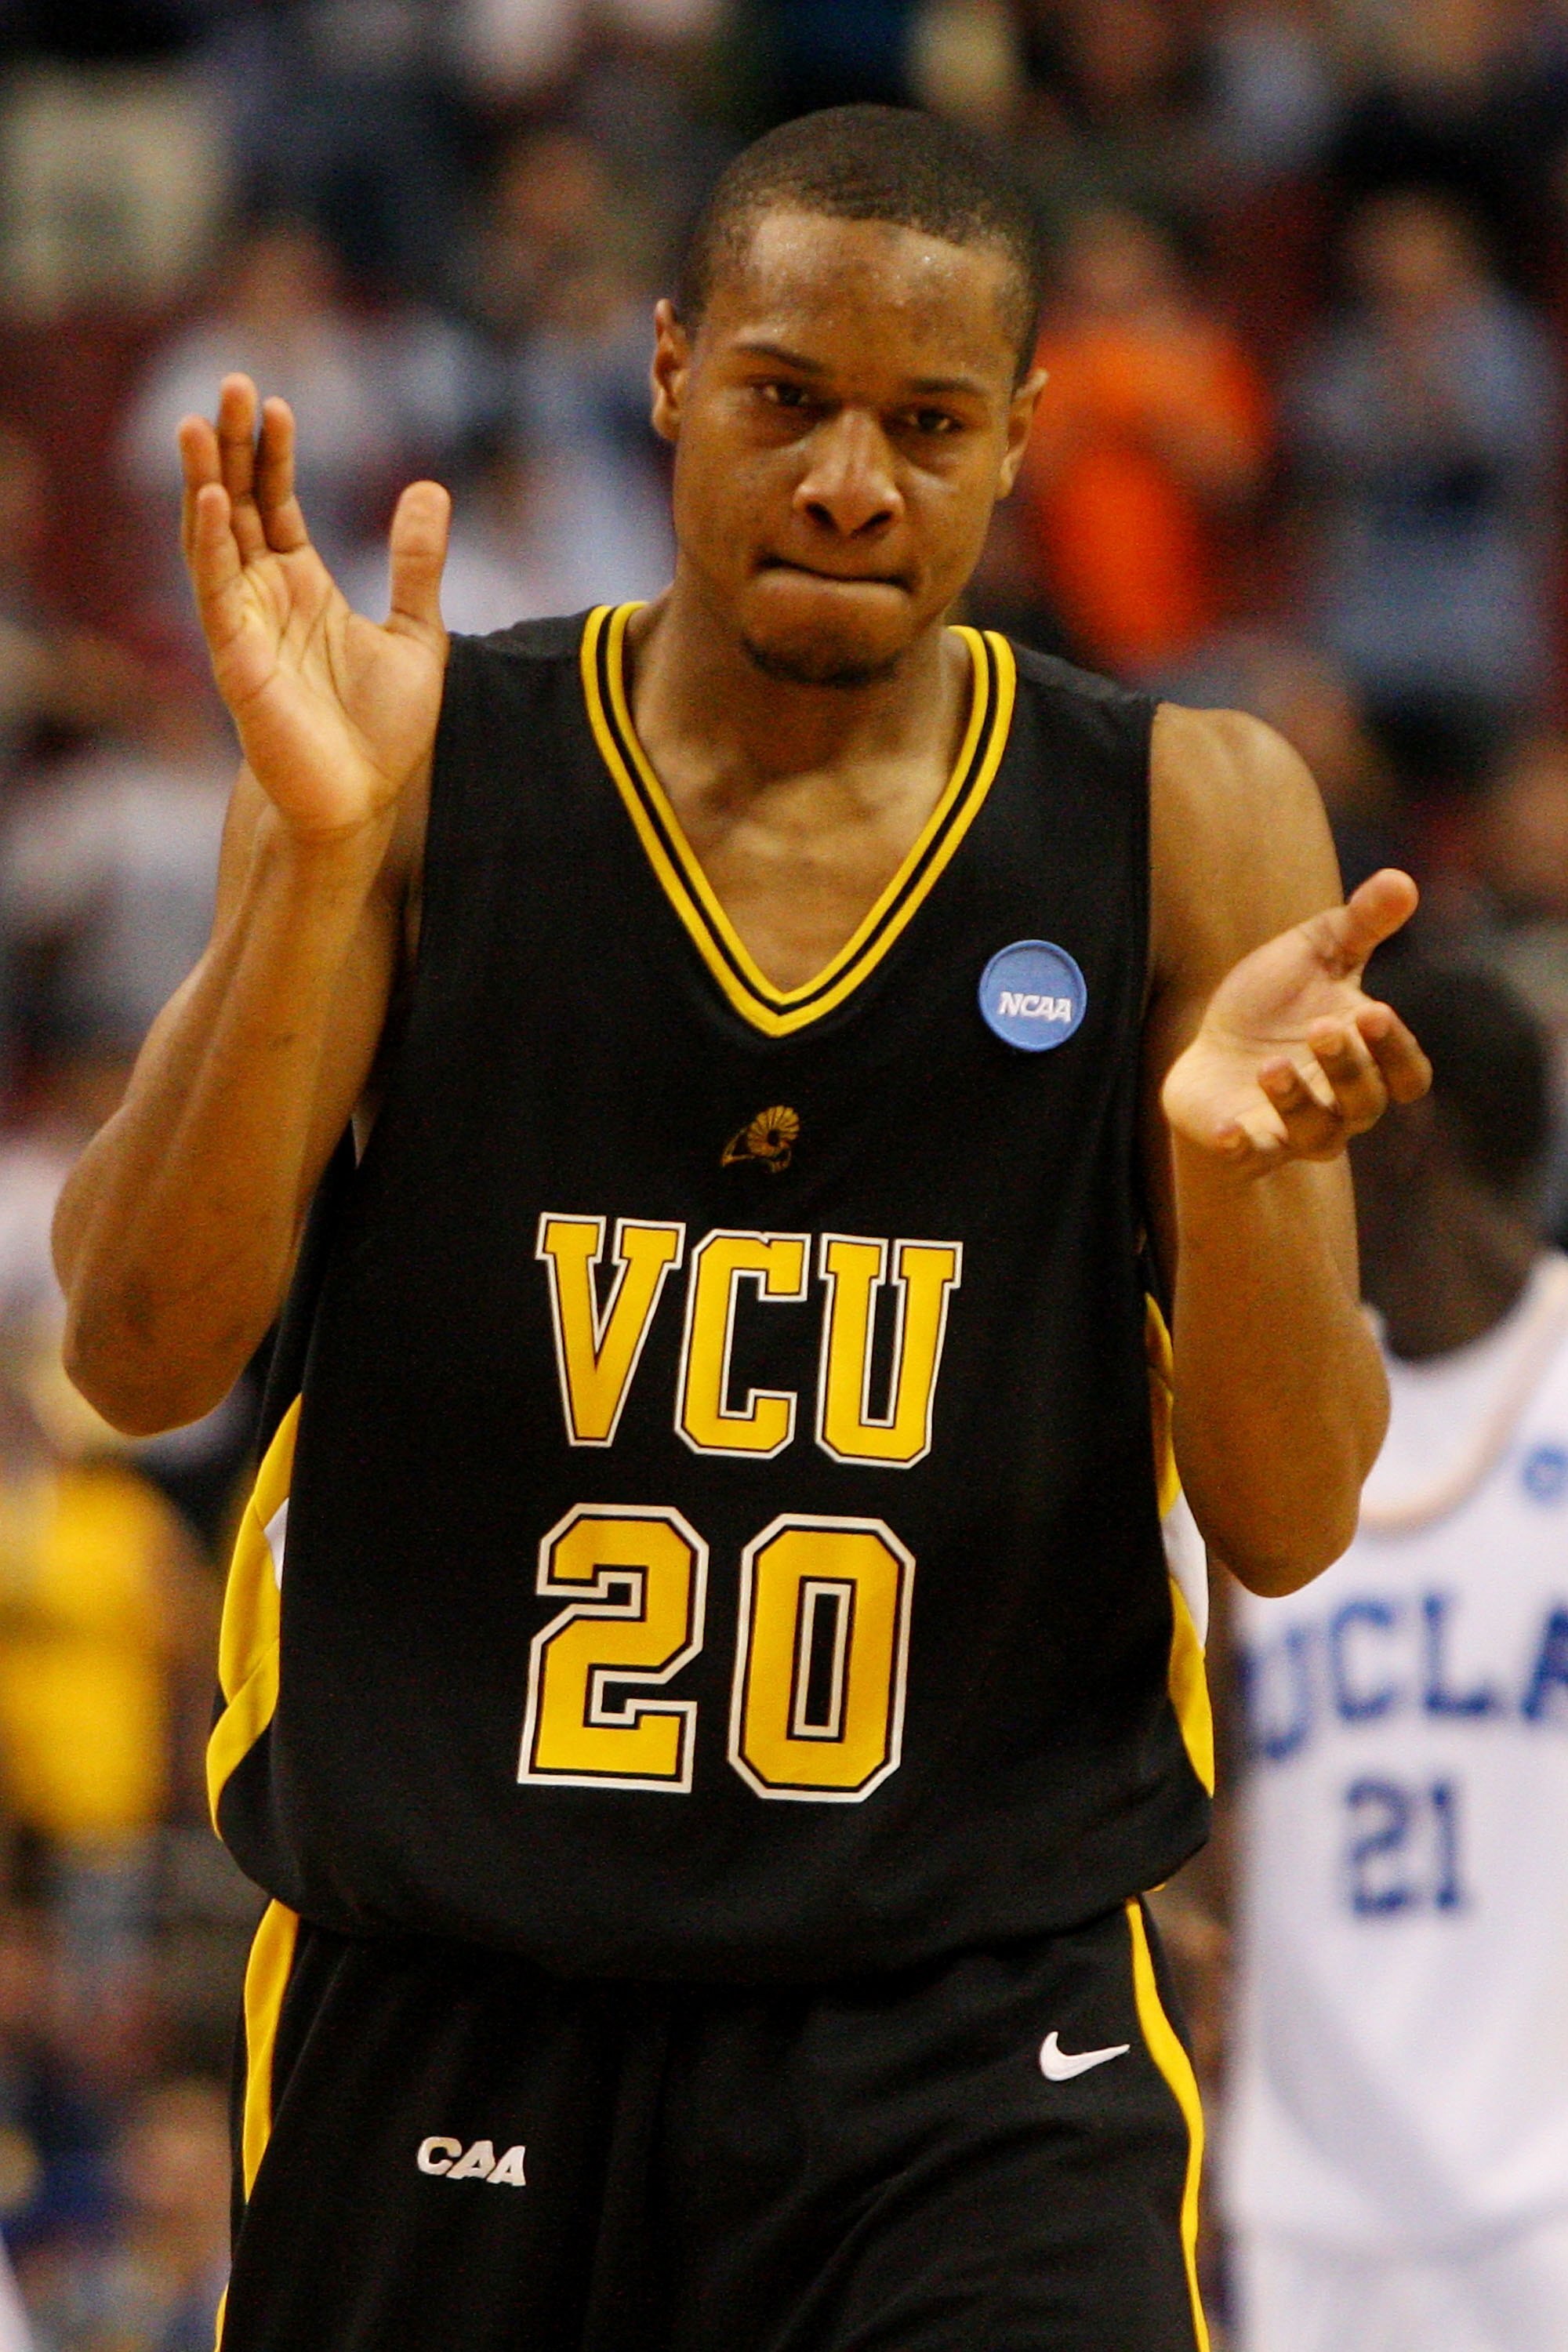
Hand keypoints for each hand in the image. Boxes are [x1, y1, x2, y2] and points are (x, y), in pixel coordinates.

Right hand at [178, 374, 449, 841]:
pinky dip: (211, 543)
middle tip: (229, 382)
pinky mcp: (237, 658)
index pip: (277, 504)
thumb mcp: (417, 635)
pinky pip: (216, 591)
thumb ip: (418, 565)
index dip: (274, 455)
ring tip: (199, 421)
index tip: (278, 405)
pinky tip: (215, 497)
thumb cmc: (383, 731)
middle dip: (231, 446)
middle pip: (239, 505)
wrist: (363, 799)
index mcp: (303, 586)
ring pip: (214, 537)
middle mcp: (265, 597)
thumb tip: (428, 488)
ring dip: (206, 478)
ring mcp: (245, 625)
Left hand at [1161, 869, 1431, 1175]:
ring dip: (1298, 1102)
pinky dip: (1241, 1146)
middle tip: (1320, 1027)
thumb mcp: (1315, 952)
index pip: (1408, 1075)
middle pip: (1365, 1104)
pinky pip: (1251, 1159)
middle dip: (1347, 1067)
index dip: (1397, 1051)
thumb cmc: (1275, 1003)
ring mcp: (1294, 1132)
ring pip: (1318, 1136)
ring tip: (1270, 1064)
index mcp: (1368, 1062)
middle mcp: (1341, 1107)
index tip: (1374, 1011)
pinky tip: (1228, 1129)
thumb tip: (1403, 880)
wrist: (1211, 1049)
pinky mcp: (1245, 1147)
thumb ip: (1360, 923)